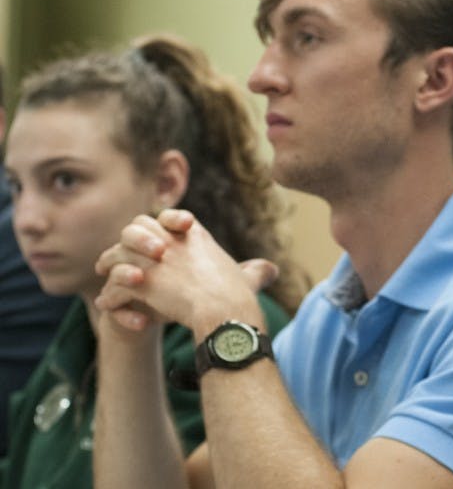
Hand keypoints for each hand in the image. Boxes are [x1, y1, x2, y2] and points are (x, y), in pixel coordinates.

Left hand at [95, 209, 274, 338]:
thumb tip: (272, 270)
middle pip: (137, 227)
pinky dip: (109, 296)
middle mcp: (171, 242)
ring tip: (103, 274)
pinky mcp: (142, 282)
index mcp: (194, 237)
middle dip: (127, 240)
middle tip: (119, 253)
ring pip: (119, 252)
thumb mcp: (249, 277)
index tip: (160, 239)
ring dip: (109, 263)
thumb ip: (257, 271)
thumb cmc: (239, 296)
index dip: (160, 224)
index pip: (168, 218)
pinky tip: (106, 305)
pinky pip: (115, 284)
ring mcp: (154, 261)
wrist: (225, 311)